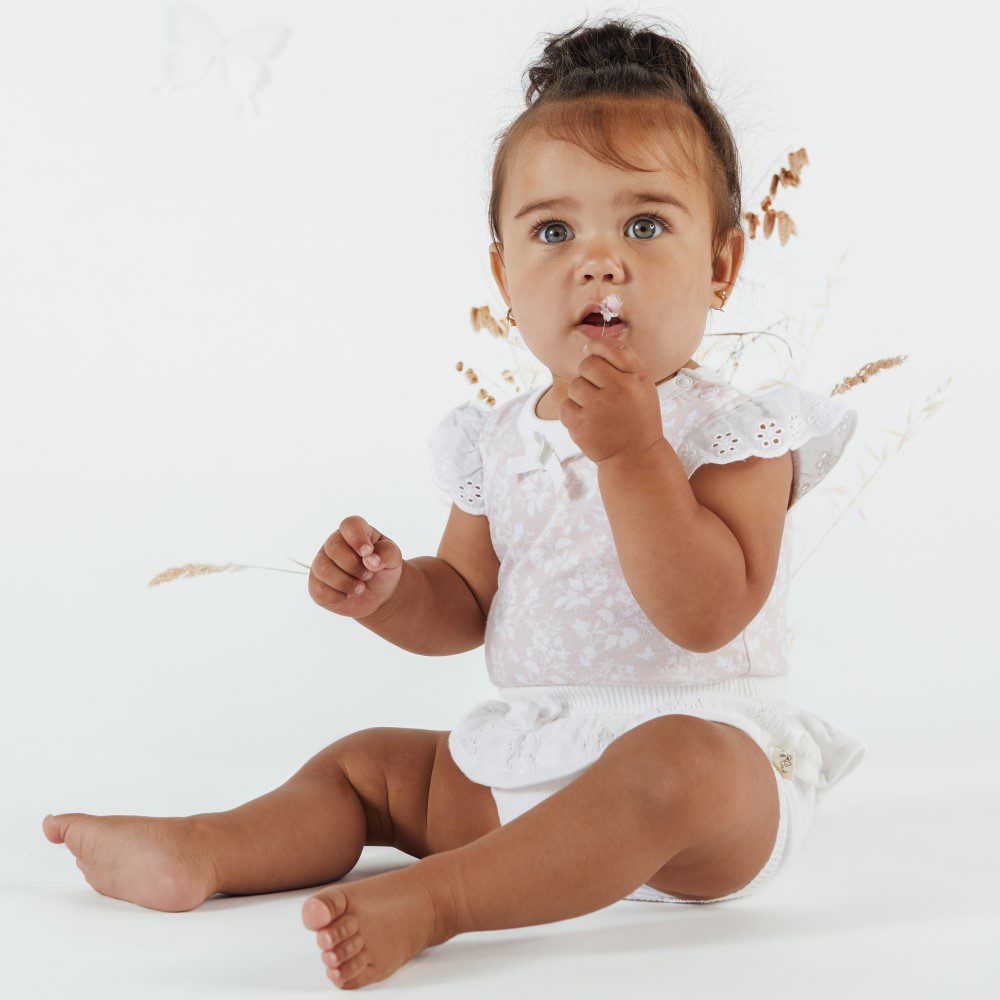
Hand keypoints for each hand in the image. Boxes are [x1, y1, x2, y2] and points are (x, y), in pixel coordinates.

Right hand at [308, 515, 403, 618]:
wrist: (379, 594)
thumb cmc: (384, 569)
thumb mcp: (394, 558)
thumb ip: (386, 553)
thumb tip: (371, 559)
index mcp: (354, 531)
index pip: (349, 525)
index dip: (357, 538)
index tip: (368, 552)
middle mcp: (334, 543)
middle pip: (333, 547)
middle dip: (354, 566)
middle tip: (368, 575)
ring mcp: (322, 563)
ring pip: (322, 569)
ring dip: (345, 582)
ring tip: (360, 588)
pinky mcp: (316, 584)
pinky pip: (318, 589)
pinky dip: (337, 596)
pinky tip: (348, 595)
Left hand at [559, 330, 663, 466]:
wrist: (636, 458)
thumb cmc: (637, 419)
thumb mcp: (642, 388)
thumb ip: (623, 363)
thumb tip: (590, 345)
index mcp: (636, 379)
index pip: (613, 348)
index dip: (597, 346)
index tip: (591, 351)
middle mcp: (619, 390)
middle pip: (588, 365)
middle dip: (588, 374)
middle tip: (598, 392)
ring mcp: (598, 408)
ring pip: (575, 386)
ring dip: (581, 397)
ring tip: (596, 411)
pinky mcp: (581, 425)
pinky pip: (565, 406)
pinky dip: (572, 414)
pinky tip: (588, 423)